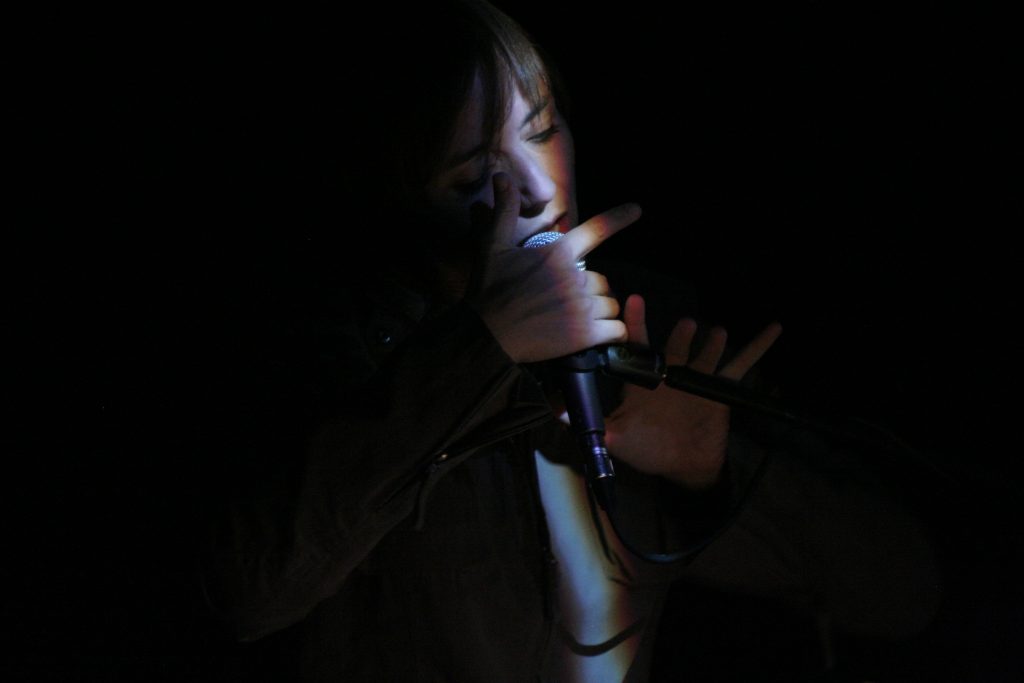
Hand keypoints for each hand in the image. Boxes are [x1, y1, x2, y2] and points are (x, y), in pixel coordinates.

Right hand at [469, 173, 641, 362]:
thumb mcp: (492, 246)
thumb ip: (504, 211)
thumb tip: (501, 176)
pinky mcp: (585, 334)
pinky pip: (617, 329)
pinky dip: (612, 332)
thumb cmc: (489, 290)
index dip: (619, 218)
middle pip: (603, 280)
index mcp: (558, 253)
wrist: (487, 334)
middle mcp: (575, 277)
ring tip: (578, 319)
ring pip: (611, 304)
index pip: (596, 230)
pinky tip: (598, 334)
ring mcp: (582, 307)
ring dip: (600, 311)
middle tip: (567, 300)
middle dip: (591, 289)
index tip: (636, 210)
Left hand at [604, 295, 781, 489]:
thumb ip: (596, 427)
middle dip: (680, 335)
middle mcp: (670, 374)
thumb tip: (563, 418)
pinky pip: (742, 367)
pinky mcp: (721, 390)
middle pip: (675, 348)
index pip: (638, 347)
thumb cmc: (648, 449)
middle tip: (685, 325)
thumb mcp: (618, 439)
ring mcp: (697, 380)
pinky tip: (773, 328)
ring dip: (712, 343)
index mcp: (644, 381)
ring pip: (707, 354)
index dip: (635, 324)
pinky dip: (758, 348)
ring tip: (716, 333)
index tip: (633, 300)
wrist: (683, 466)